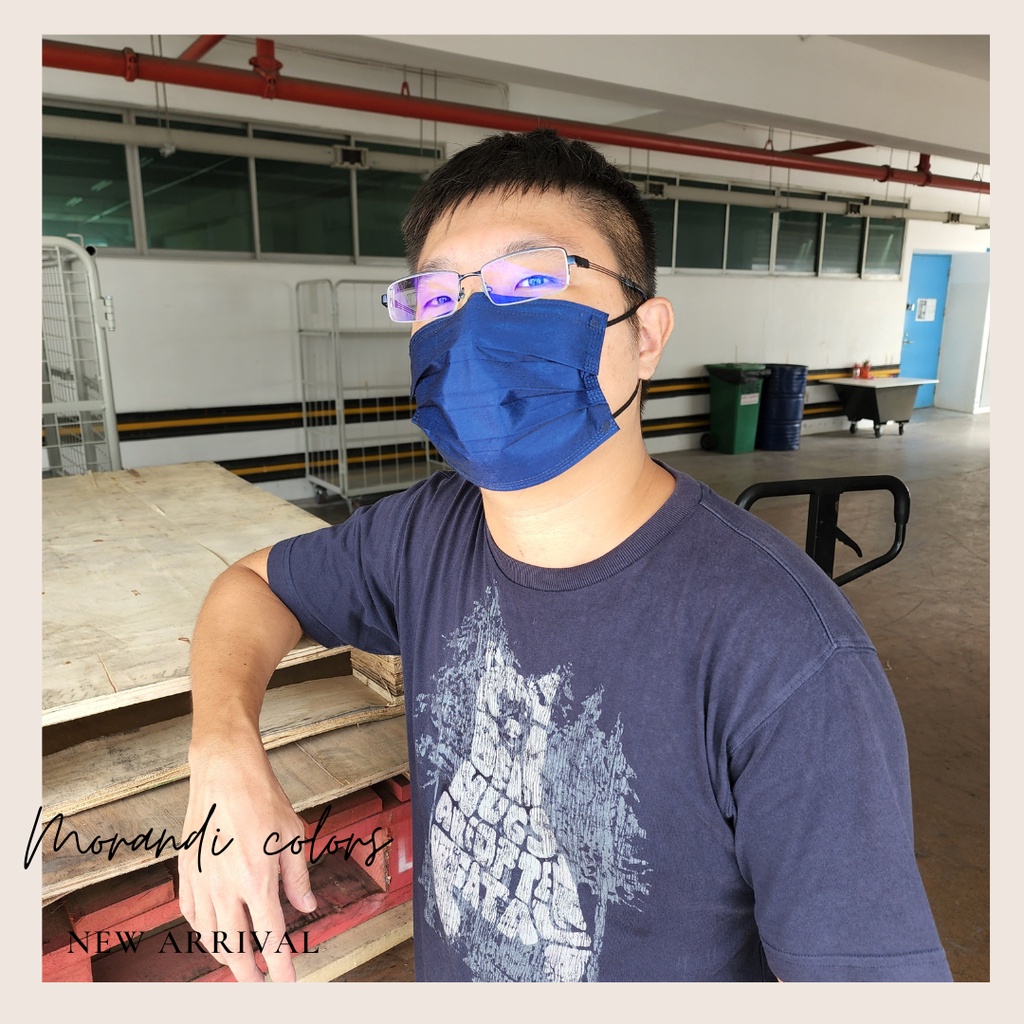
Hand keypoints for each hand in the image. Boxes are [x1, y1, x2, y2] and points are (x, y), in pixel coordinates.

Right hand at [177, 741, 315, 982]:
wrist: (225, 772)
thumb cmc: (262, 798)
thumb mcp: (293, 836)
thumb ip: (298, 878)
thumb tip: (307, 907)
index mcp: (258, 880)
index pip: (271, 937)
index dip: (279, 966)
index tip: (287, 984)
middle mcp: (226, 888)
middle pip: (235, 947)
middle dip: (249, 973)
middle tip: (260, 985)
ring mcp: (202, 881)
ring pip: (211, 936)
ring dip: (226, 957)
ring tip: (240, 966)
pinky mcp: (186, 872)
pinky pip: (191, 915)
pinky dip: (203, 932)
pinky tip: (213, 935)